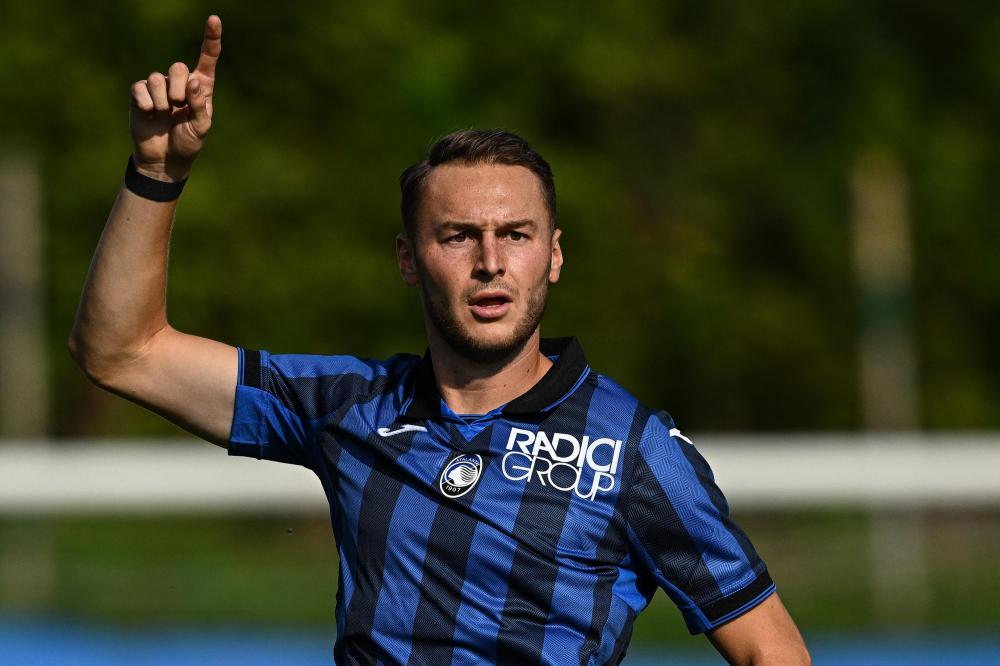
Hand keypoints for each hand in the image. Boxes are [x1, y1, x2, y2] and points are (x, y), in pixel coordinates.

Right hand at [129, 15, 221, 181]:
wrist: (165, 159)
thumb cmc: (188, 142)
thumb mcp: (201, 128)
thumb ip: (199, 105)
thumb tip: (194, 81)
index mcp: (201, 88)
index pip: (207, 58)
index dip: (211, 39)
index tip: (214, 19)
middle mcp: (180, 83)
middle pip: (178, 67)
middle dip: (179, 88)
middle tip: (178, 106)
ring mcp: (159, 88)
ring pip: (157, 77)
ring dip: (162, 99)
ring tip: (164, 113)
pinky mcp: (140, 95)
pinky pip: (140, 88)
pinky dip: (146, 102)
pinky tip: (149, 114)